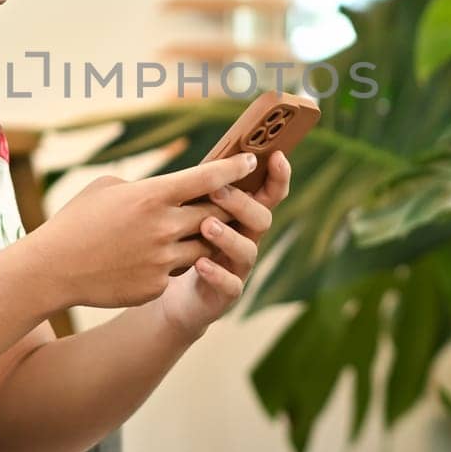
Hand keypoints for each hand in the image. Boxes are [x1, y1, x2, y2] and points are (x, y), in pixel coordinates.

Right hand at [16, 152, 261, 309]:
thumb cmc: (77, 220)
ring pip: (206, 246)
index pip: (208, 177)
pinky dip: (177, 262)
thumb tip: (167, 190)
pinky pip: (181, 271)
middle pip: (216, 213)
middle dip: (229, 205)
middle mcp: (163, 226)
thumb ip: (145, 187)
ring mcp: (162, 259)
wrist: (53, 268)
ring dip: (206, 237)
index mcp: (152, 195)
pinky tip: (158, 258)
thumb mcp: (107, 187)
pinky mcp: (157, 285)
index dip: (234, 168)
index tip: (250, 161)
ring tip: (197, 230)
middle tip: (237, 198)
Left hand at [154, 150, 291, 340]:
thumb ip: (203, 189)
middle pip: (261, 218)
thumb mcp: (192, 212)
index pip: (270, 193)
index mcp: (243, 216)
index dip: (278, 176)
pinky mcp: (226, 294)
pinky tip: (200, 263)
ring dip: (228, 236)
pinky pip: (230, 285)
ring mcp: (239, 268)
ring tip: (206, 226)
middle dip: (242, 203)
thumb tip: (201, 159)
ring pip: (248, 250)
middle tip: (217, 191)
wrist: (173, 296)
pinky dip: (217, 273)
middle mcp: (248, 240)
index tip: (276, 156)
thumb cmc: (184, 242)